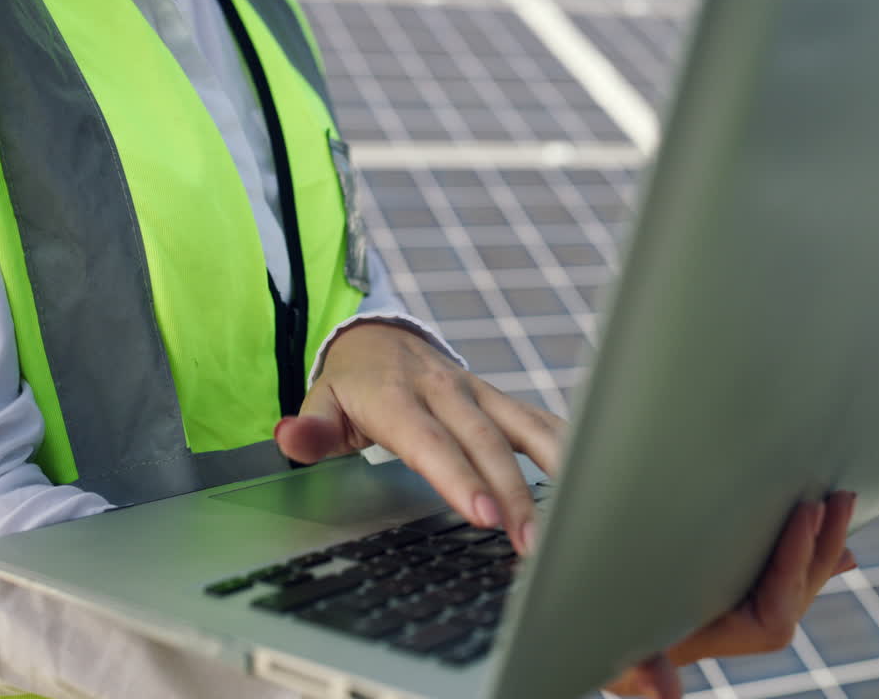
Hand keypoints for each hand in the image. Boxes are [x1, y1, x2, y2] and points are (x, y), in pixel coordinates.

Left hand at [273, 321, 565, 554]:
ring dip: (548, 474)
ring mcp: (476, 391)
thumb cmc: (351, 384)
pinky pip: (537, 419)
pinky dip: (565, 446)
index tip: (482, 515)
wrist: (377, 336)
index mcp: (397, 397)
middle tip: (529, 542)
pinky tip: (589, 476)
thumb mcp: (321, 402)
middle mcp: (443, 390)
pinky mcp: (497, 397)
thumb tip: (289, 437)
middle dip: (511, 493)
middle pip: (484, 443)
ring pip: (521, 428)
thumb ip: (310, 428)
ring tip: (568, 519)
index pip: (431, 443)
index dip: (458, 478)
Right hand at [607, 492, 858, 698]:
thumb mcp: (619, 657)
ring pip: (797, 580)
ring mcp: (742, 608)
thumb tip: (667, 696)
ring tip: (841, 501)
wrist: (602, 632)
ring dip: (822, 542)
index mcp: (723, 637)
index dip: (796, 562)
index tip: (804, 512)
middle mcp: (741, 627)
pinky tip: (841, 553)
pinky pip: (782, 576)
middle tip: (836, 497)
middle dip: (819, 545)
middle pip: (798, 590)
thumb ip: (640, 674)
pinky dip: (807, 558)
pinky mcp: (734, 588)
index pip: (777, 609)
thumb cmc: (608, 641)